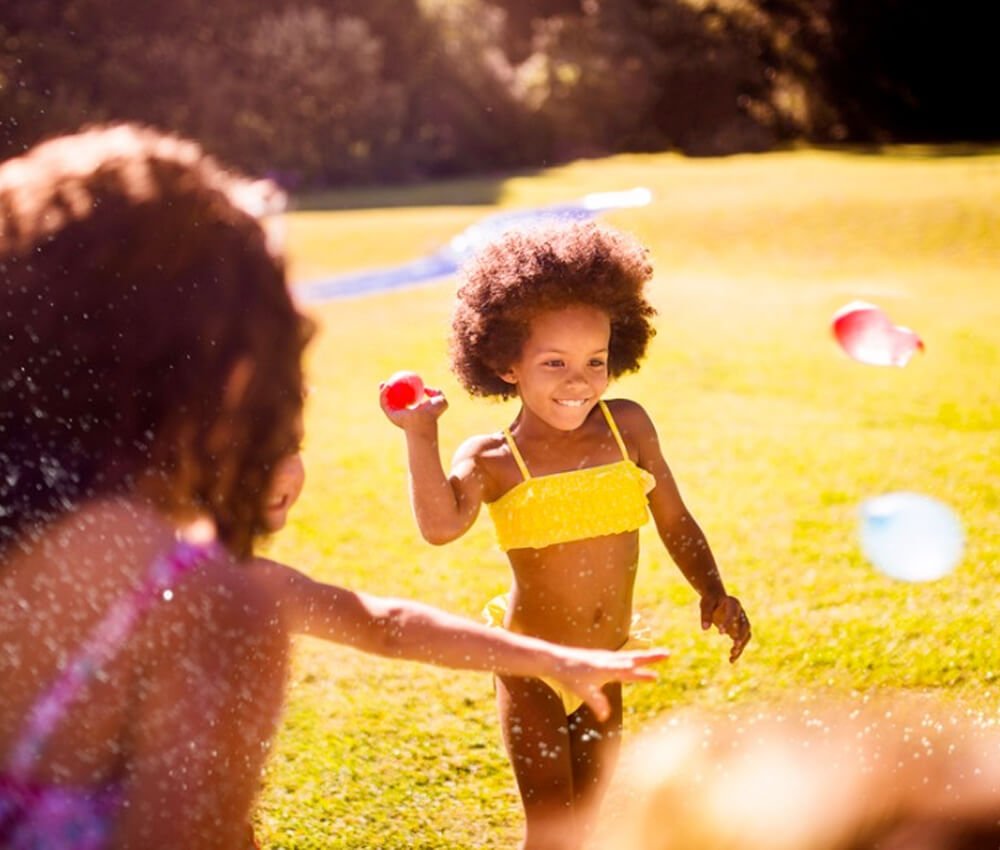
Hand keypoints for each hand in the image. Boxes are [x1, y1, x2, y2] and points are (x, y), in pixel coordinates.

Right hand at [378, 382, 447, 430]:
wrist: (425, 420)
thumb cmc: (433, 412)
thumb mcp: (440, 399)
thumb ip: (436, 392)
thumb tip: (425, 388)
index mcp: (412, 410)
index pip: (405, 397)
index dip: (401, 388)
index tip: (401, 378)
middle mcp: (402, 413)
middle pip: (393, 399)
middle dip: (388, 390)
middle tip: (390, 380)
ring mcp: (395, 414)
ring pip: (385, 400)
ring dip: (383, 391)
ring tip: (384, 382)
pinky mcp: (390, 415)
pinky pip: (384, 402)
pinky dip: (383, 393)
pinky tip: (387, 385)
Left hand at [552, 647, 669, 720]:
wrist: (556, 660)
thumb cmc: (569, 676)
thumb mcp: (583, 691)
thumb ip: (596, 702)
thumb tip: (605, 717)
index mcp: (607, 668)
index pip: (628, 670)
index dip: (641, 674)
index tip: (655, 675)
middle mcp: (609, 660)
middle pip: (634, 658)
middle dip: (652, 657)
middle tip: (668, 654)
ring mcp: (607, 657)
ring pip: (630, 656)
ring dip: (645, 656)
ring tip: (660, 655)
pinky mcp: (602, 658)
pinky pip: (622, 658)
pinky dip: (633, 658)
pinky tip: (634, 661)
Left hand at [700, 594, 750, 662]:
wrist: (717, 599)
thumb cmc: (711, 600)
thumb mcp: (706, 604)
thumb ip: (705, 614)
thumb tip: (705, 628)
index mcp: (733, 603)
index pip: (733, 612)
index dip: (729, 622)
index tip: (720, 633)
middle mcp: (741, 613)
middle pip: (745, 625)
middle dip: (741, 635)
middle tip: (735, 645)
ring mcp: (742, 622)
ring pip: (746, 635)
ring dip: (741, 645)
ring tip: (732, 654)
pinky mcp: (740, 631)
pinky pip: (743, 641)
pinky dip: (738, 650)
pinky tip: (731, 660)